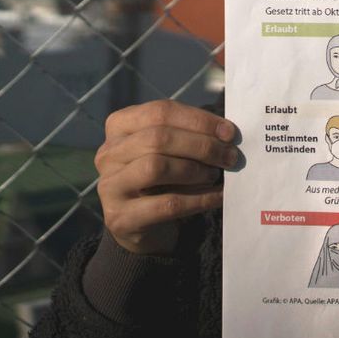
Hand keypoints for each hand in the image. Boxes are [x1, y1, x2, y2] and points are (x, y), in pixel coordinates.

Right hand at [95, 100, 238, 254]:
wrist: (142, 225)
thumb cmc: (161, 178)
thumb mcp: (169, 149)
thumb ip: (189, 135)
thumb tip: (226, 133)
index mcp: (119, 126)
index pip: (159, 112)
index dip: (198, 120)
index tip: (229, 132)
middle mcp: (108, 154)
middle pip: (158, 138)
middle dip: (201, 145)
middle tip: (230, 156)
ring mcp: (109, 186)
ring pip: (156, 167)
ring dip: (195, 170)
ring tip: (215, 175)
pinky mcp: (121, 218)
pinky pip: (167, 204)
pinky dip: (199, 199)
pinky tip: (217, 196)